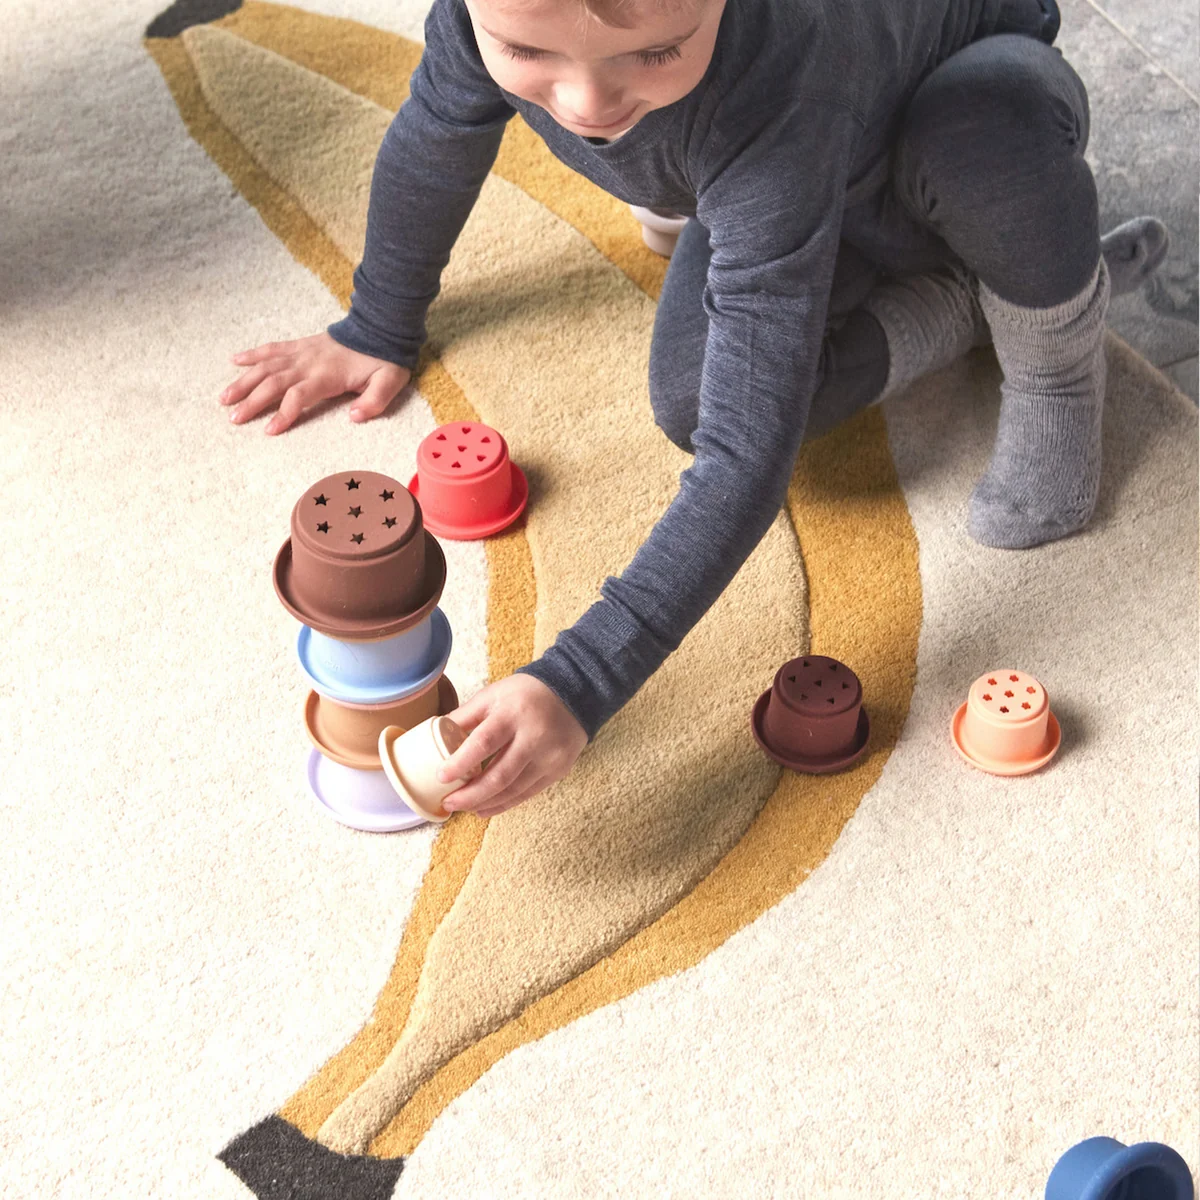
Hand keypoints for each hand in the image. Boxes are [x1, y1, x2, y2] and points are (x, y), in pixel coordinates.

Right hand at [219, 331, 411, 434]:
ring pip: (266, 366)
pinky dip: (252, 354)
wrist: (380, 327)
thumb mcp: (389, 382)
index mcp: (327, 375)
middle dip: (252, 401)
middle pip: (274, 382)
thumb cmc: (384, 359)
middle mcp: (308, 363)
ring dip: (244, 381)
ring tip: (224, 398)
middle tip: (234, 419)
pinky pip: (272, 348)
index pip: (298, 395)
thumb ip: (374, 401)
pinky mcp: (300, 344)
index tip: (269, 430)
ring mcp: (301, 352)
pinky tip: (234, 361)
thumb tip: (354, 417)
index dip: (283, 412)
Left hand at [437, 675, 587, 818]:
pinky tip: (486, 807)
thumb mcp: (493, 695)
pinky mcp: (558, 770)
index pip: (484, 743)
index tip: (442, 777)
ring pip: (513, 790)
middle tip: (449, 803)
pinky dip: (504, 804)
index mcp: (513, 714)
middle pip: (499, 776)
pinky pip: (527, 793)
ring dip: (485, 803)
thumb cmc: (526, 694)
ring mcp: (550, 756)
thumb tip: (435, 734)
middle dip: (470, 795)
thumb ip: (465, 715)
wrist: (574, 693)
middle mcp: (535, 737)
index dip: (461, 764)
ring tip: (464, 808)